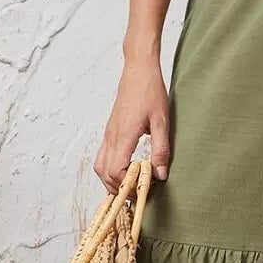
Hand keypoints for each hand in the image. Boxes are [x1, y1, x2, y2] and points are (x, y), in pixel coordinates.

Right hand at [94, 58, 170, 190]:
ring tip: (132, 185)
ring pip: (100, 167)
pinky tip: (126, 170)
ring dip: (112, 180)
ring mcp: (109, 134)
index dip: (128, 185)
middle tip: (138, 192)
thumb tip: (160, 174)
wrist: (138, 70)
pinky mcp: (110, 131)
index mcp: (123, 135)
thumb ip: (161, 149)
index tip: (144, 189)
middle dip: (119, 188)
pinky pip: (103, 156)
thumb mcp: (162, 121)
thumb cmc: (150, 91)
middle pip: (104, 174)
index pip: (116, 171)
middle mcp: (112, 137)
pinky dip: (110, 169)